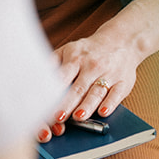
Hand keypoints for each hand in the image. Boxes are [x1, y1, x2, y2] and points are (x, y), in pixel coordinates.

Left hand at [35, 0, 158, 140]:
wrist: (121, 41)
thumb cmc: (89, 51)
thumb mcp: (69, 50)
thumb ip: (53, 63)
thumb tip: (35, 76)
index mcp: (76, 59)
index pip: (62, 77)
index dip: (52, 92)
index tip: (43, 105)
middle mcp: (92, 66)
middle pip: (78, 88)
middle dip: (67, 103)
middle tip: (57, 117)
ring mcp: (109, 74)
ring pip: (96, 92)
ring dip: (87, 105)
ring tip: (78, 116)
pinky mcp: (123, 82)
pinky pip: (117, 94)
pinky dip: (110, 103)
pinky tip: (103, 112)